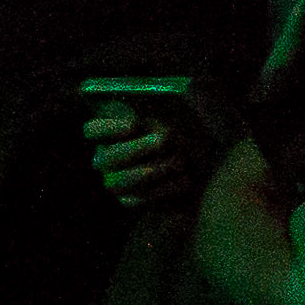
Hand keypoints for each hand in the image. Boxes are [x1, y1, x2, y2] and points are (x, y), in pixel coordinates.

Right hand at [84, 91, 216, 213]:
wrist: (211, 162)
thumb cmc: (195, 130)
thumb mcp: (187, 112)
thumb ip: (173, 105)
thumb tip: (168, 103)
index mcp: (112, 132)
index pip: (93, 131)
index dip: (108, 128)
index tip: (135, 124)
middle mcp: (108, 158)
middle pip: (106, 158)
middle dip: (136, 150)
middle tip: (165, 140)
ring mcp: (117, 181)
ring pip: (118, 182)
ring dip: (152, 171)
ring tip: (181, 162)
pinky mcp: (132, 201)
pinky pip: (135, 201)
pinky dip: (162, 191)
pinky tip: (186, 180)